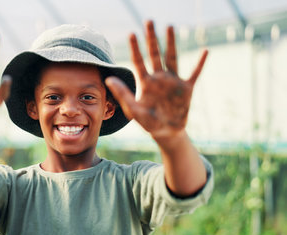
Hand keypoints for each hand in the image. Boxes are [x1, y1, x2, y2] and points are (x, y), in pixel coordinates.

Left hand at [106, 21, 206, 140]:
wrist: (167, 132)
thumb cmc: (148, 123)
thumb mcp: (134, 110)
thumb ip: (123, 94)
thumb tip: (109, 79)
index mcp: (145, 83)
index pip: (139, 61)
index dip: (135, 48)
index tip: (131, 33)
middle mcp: (159, 78)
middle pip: (154, 53)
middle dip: (151, 38)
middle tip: (148, 21)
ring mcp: (173, 81)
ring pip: (172, 57)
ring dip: (171, 42)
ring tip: (169, 26)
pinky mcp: (186, 88)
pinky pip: (195, 73)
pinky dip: (200, 63)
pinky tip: (205, 51)